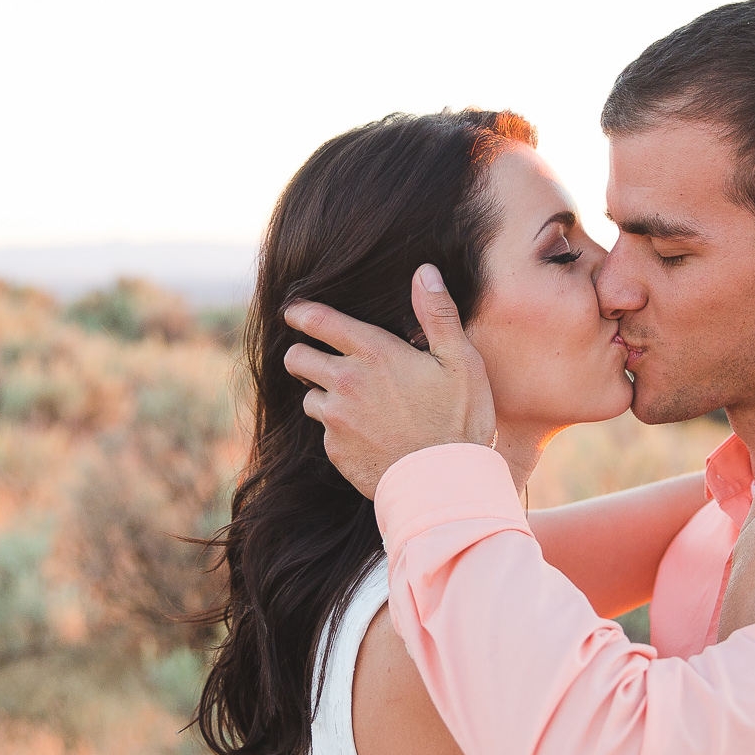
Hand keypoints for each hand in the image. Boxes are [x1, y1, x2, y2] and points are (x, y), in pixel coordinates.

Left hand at [283, 266, 496, 498]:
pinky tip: (365, 434)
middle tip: (315, 357)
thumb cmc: (460, 419)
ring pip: (308, 397)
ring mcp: (336, 419)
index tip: (293, 311)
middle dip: (301, 353)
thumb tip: (424, 272)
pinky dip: (337, 429)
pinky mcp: (335, 450)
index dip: (300, 313)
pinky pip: (324, 432)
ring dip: (322, 394)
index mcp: (374, 353)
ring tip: (351, 402)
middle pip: (296, 357)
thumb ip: (438, 314)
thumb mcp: (461, 361)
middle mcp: (346, 382)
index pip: (319, 321)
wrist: (445, 482)